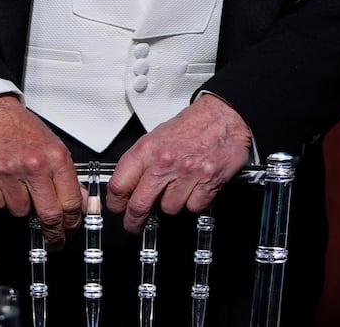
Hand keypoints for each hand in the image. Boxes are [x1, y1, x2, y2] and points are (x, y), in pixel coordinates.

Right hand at [0, 94, 84, 249]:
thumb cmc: (22, 128)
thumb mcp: (53, 146)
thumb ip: (67, 175)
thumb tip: (80, 201)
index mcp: (55, 157)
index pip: (71, 201)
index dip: (73, 222)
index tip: (71, 229)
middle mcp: (33, 166)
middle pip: (49, 215)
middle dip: (54, 233)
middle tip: (55, 240)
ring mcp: (8, 173)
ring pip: (21, 212)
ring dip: (24, 208)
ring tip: (22, 190)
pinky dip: (3, 200)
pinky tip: (5, 186)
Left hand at [105, 93, 252, 231]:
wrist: (224, 114)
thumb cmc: (192, 124)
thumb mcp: (157, 136)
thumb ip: (142, 162)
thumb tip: (128, 185)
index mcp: (147, 149)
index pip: (119, 186)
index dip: (115, 204)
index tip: (118, 209)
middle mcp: (165, 162)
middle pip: (138, 206)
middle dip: (134, 222)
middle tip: (135, 225)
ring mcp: (187, 173)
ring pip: (169, 209)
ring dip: (172, 204)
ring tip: (179, 188)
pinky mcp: (208, 181)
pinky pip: (193, 207)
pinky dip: (194, 202)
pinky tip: (196, 187)